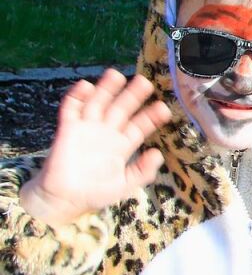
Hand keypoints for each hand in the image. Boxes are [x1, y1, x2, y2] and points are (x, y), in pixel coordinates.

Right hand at [20, 69, 171, 225]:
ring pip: (99, 103)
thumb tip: (158, 154)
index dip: (151, 116)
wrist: (65, 200)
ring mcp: (87, 128)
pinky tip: (86, 86)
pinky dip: (77, 97)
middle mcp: (107, 131)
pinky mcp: (68, 130)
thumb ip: (142, 172)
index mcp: (123, 143)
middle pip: (122, 108)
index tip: (164, 108)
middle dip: (133, 95)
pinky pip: (71, 110)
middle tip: (145, 82)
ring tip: (116, 74)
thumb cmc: (96, 192)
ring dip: (106, 89)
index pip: (140, 125)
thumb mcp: (125, 185)